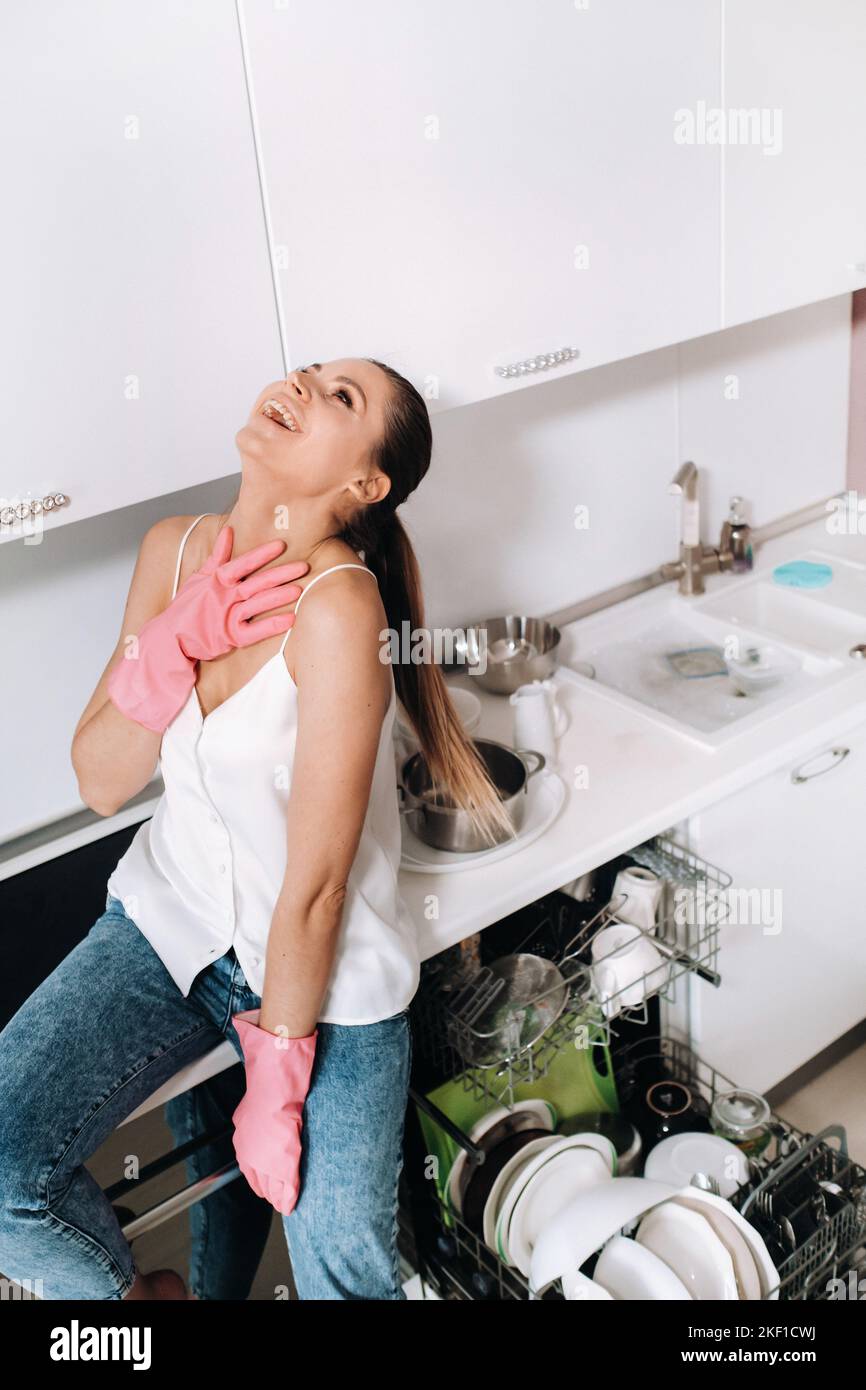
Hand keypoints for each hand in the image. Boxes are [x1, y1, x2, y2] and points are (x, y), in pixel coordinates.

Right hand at [107, 524, 307, 732]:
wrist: (169, 638)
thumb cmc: (187, 606)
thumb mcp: (199, 577)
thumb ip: (217, 556)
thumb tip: (229, 531)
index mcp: (216, 581)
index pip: (241, 564)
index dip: (260, 554)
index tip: (280, 544)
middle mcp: (223, 597)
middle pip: (255, 583)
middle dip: (280, 574)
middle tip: (303, 566)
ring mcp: (226, 617)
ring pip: (256, 604)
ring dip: (278, 597)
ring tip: (299, 589)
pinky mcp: (229, 638)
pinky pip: (253, 631)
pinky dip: (271, 625)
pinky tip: (289, 620)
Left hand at [230, 1007, 317, 1215]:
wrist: (276, 1075)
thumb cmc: (269, 1083)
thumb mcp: (253, 1106)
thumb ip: (257, 1122)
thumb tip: (264, 1126)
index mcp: (243, 1139)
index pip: (251, 1170)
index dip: (263, 1180)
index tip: (270, 1186)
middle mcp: (250, 1151)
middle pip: (260, 1182)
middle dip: (271, 1191)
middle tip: (279, 1198)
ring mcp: (265, 1156)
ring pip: (272, 1186)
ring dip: (280, 1195)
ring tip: (288, 1201)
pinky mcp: (283, 1156)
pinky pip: (286, 1184)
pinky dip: (290, 1194)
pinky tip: (293, 1202)